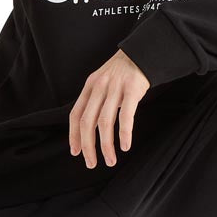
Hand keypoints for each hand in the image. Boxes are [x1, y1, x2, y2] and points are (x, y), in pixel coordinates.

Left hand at [69, 49, 150, 168]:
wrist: (142, 53)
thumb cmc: (122, 72)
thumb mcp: (102, 82)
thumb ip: (95, 101)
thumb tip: (88, 129)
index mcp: (90, 87)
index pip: (75, 114)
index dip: (73, 135)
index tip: (76, 152)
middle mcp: (99, 87)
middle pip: (87, 122)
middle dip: (88, 146)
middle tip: (91, 163)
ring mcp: (115, 88)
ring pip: (105, 122)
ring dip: (106, 145)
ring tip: (110, 160)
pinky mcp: (133, 90)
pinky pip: (126, 116)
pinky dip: (124, 133)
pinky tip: (125, 146)